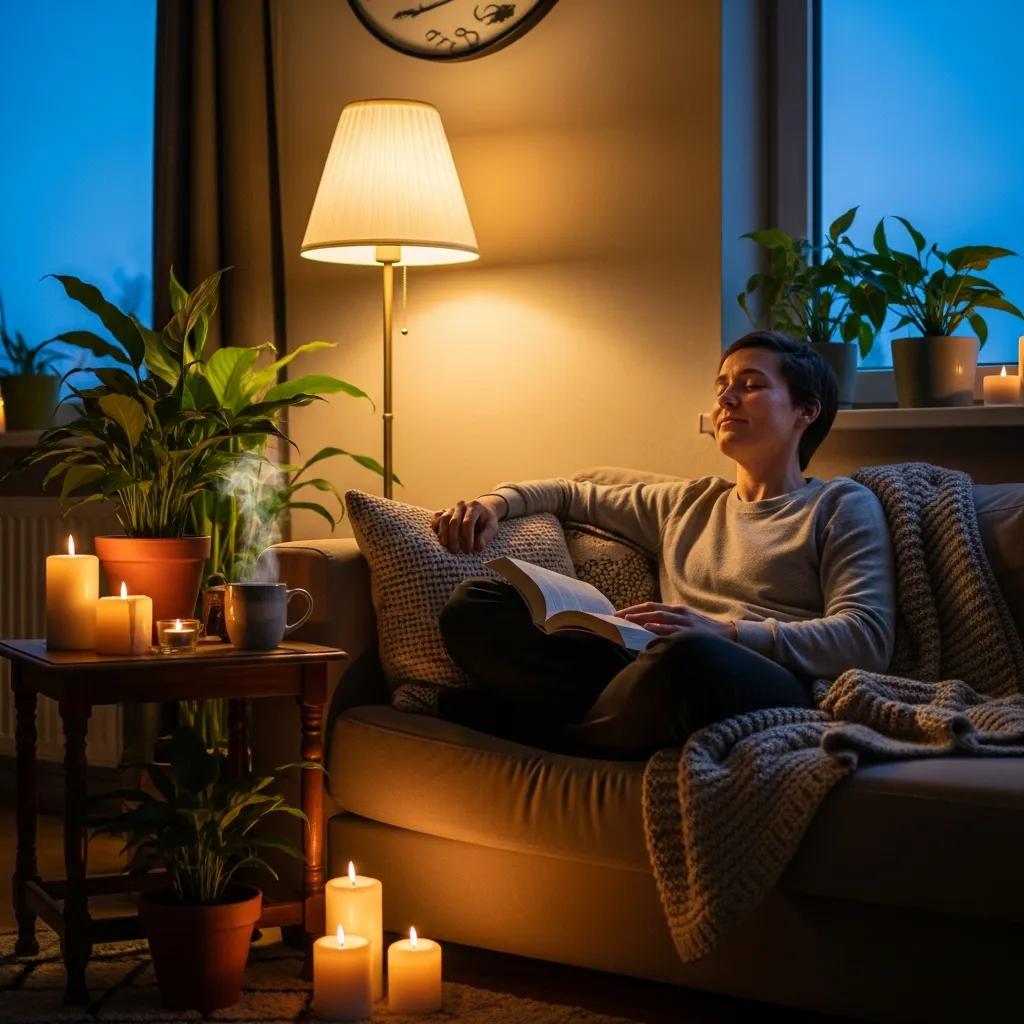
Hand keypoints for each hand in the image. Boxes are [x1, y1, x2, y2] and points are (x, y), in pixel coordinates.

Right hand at [430, 496, 502, 553]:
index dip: (467, 537)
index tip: (468, 550)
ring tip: (445, 546)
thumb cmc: (487, 521)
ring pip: (444, 519)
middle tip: (455, 551)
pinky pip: (436, 517)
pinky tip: (439, 537)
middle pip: (454, 521)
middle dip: (454, 538)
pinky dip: (435, 526)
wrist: (482, 510)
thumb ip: (486, 536)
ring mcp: (452, 507)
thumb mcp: (492, 527)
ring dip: (443, 534)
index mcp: (475, 507)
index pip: (468, 522)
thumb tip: (478, 547)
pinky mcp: (444, 511)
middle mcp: (462, 505)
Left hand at [615, 602, 736, 640]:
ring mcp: (685, 620)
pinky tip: (647, 627)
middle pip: (651, 608)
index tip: (618, 614)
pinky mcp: (690, 631)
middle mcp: (678, 612)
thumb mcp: (685, 623)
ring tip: (626, 620)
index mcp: (676, 610)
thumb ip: (669, 623)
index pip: (650, 607)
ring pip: (659, 616)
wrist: (728, 634)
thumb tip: (649, 628)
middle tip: (616, 617)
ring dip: (641, 617)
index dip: (634, 609)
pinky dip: (658, 627)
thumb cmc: (703, 631)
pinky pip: (672, 628)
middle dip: (632, 612)